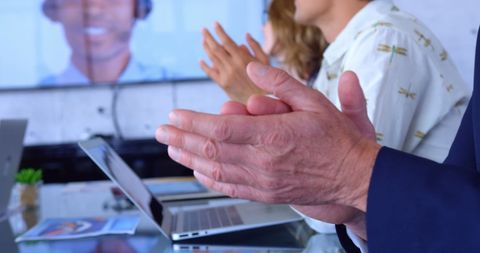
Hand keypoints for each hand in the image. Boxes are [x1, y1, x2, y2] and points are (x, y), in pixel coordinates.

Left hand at [156, 62, 379, 217]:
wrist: (353, 176)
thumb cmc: (335, 139)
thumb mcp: (313, 100)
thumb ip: (279, 83)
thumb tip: (251, 67)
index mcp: (272, 135)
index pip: (220, 128)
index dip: (193, 122)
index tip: (174, 116)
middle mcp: (263, 161)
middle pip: (210, 150)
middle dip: (181, 139)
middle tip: (161, 131)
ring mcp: (263, 181)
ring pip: (215, 170)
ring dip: (189, 158)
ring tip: (171, 148)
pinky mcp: (266, 194)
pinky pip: (230, 187)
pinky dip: (209, 179)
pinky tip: (197, 171)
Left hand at [200, 22, 268, 102]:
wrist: (261, 102)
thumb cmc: (267, 80)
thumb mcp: (266, 61)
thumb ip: (256, 47)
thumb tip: (245, 36)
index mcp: (242, 58)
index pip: (227, 41)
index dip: (219, 31)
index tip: (215, 24)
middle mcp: (232, 66)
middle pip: (215, 48)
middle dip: (208, 37)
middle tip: (203, 30)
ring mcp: (226, 75)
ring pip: (212, 58)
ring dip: (206, 48)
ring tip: (203, 41)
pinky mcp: (223, 84)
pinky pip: (210, 73)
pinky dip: (204, 65)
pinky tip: (201, 61)